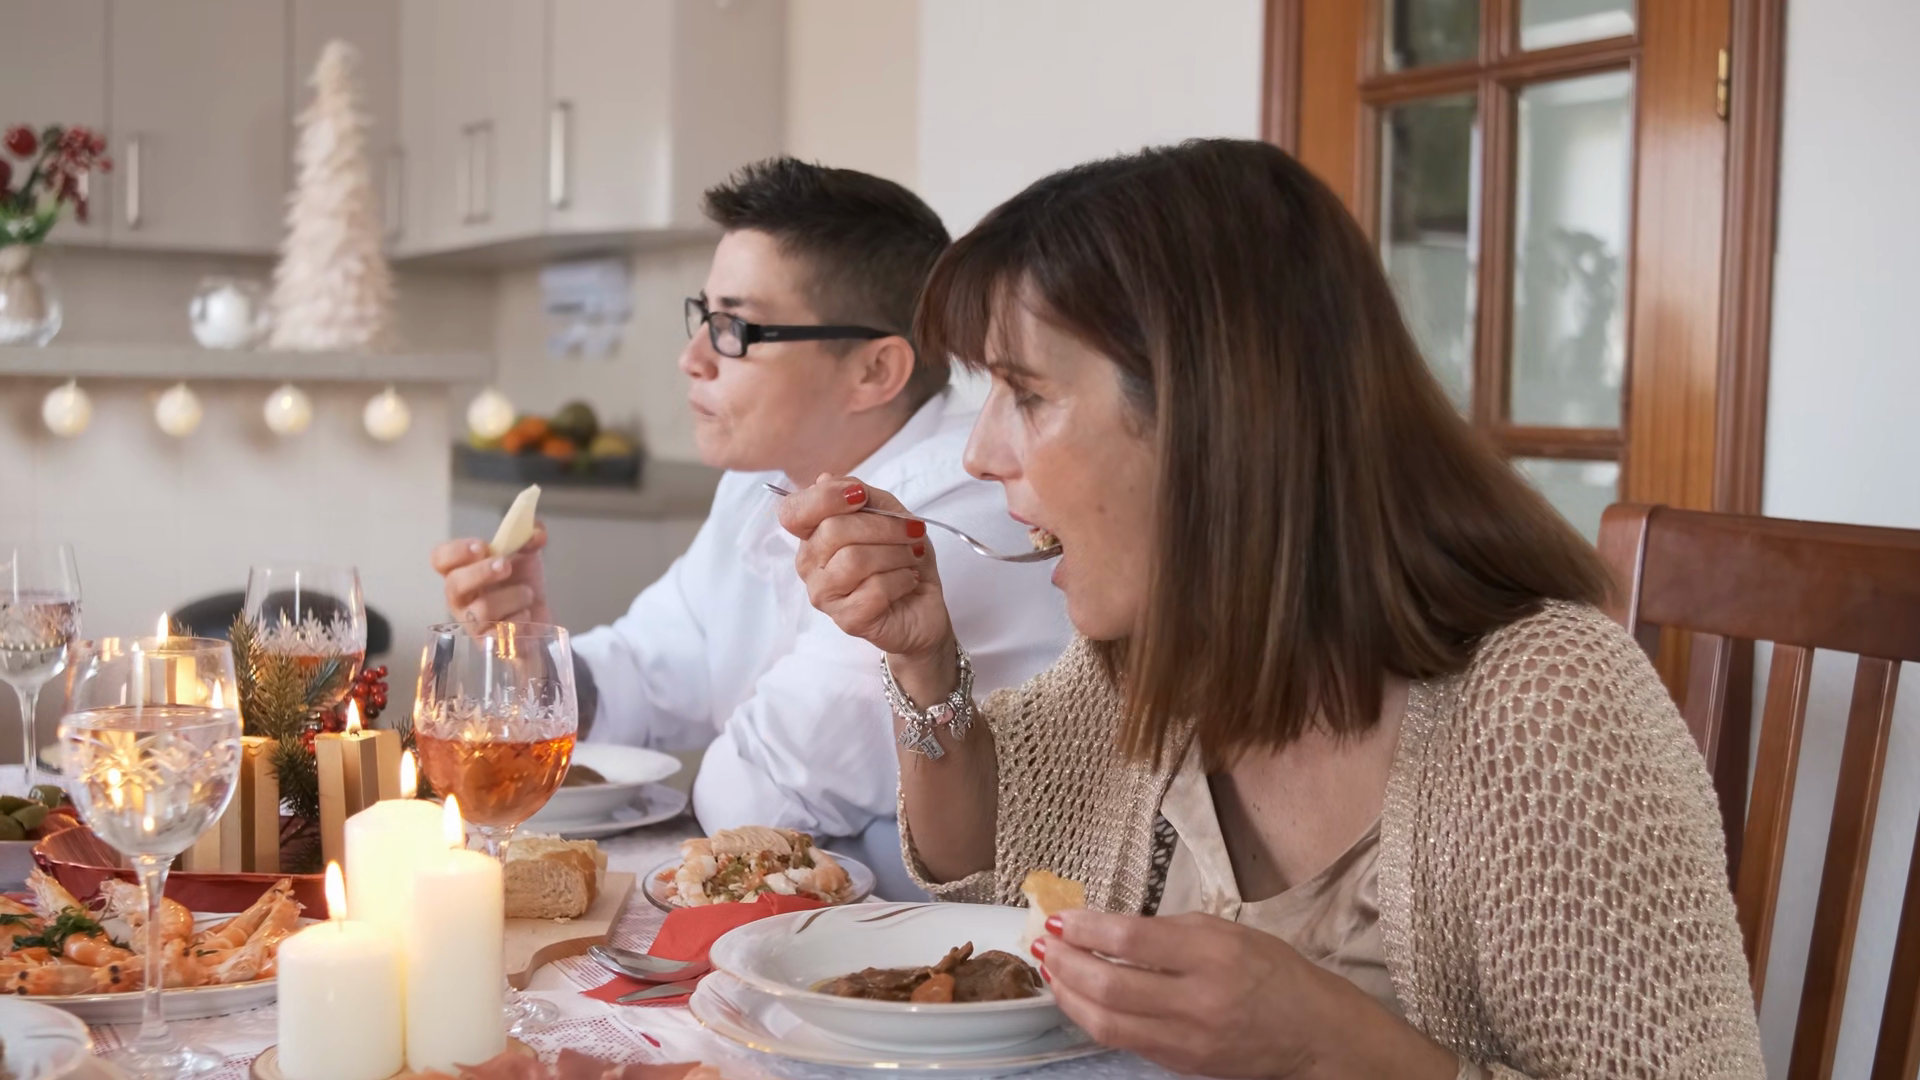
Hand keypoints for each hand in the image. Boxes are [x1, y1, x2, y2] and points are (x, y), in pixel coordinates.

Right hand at [430, 522, 554, 625]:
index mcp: (462, 570)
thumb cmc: (521, 582)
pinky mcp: (488, 644)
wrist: (540, 615)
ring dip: (512, 596)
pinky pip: (499, 633)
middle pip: (454, 585)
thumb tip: (536, 533)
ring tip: (527, 594)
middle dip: (481, 572)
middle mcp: (460, 597)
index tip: (481, 545)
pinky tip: (526, 616)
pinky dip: (519, 621)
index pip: (440, 559)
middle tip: (505, 565)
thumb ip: (530, 537)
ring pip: (482, 610)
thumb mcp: (527, 553)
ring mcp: (471, 623)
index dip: (456, 551)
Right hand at [777, 475, 954, 664]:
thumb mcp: (890, 513)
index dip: (825, 498)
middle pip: (833, 530)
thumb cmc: (903, 559)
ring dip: (896, 554)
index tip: (861, 497)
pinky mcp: (847, 620)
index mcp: (814, 535)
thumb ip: (861, 495)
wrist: (924, 605)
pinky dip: (902, 579)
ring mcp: (825, 595)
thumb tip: (824, 479)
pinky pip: (875, 589)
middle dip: (884, 526)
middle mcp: (810, 565)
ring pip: (855, 560)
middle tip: (911, 532)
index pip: (793, 512)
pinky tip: (907, 581)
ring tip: (910, 558)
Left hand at [1035, 910, 1458, 1078]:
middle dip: (1065, 963)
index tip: (1060, 916)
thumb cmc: (1274, 974)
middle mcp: (1199, 1000)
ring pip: (1108, 1023)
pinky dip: (1092, 1017)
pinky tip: (1077, 997)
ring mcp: (1188, 1039)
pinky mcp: (1181, 1064)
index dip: (1086, 928)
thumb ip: (1167, 929)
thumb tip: (1105, 925)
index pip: (1132, 942)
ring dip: (1068, 994)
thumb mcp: (1227, 931)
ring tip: (1049, 969)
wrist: (1313, 1035)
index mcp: (1214, 955)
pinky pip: (1124, 1041)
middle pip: (1111, 987)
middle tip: (1041, 942)